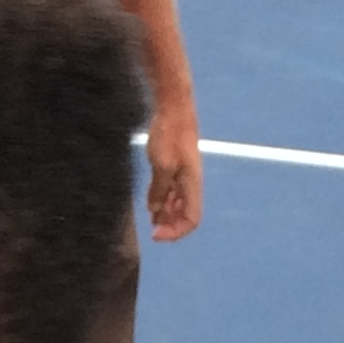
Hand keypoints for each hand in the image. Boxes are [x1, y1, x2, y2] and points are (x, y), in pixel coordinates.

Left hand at [144, 96, 201, 240]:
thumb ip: (158, 190)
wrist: (174, 108)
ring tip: (151, 221)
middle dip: (170, 224)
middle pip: (185, 213)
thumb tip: (155, 210)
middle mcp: (191, 182)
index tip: (155, 234)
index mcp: (192, 184)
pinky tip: (151, 205)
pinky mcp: (176, 165)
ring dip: (166, 214)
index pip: (191, 219)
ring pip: (178, 203)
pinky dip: (163, 201)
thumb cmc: (170, 134)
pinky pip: (171, 190)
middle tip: (152, 230)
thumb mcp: (161, 165)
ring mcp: (184, 174)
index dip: (175, 231)